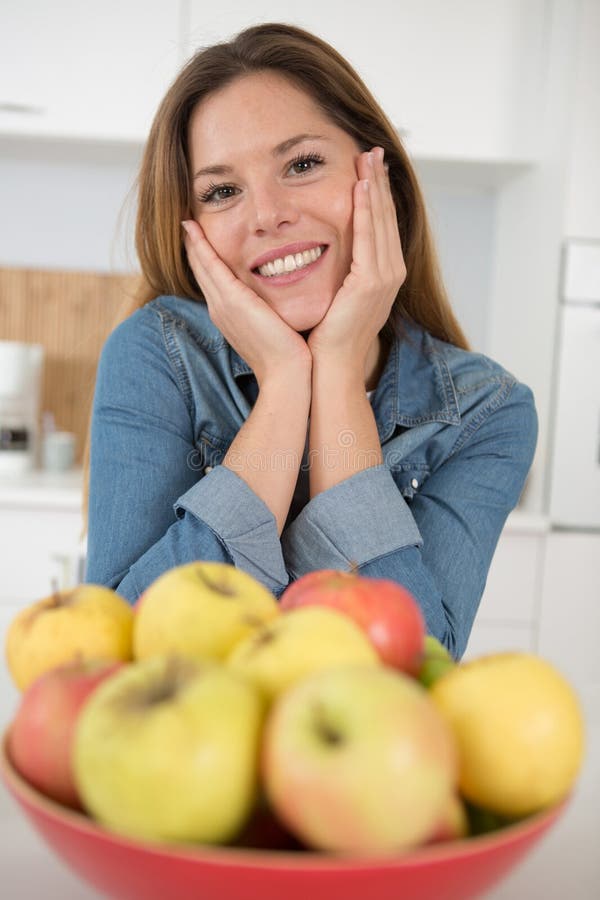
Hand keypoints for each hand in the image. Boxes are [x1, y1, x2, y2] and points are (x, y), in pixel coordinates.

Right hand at [181, 220, 311, 386]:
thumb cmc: (288, 355)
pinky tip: (192, 227)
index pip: (214, 281)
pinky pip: (209, 265)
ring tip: (186, 221)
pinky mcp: (231, 300)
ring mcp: (222, 304)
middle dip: (194, 248)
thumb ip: (271, 312)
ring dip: (193, 242)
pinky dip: (199, 245)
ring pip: (201, 265)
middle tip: (188, 224)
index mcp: (230, 315)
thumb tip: (279, 304)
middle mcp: (220, 309)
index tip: (203, 241)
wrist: (287, 373)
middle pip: (201, 271)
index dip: (206, 261)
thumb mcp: (275, 328)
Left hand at [307, 147, 405, 368]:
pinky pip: (369, 238)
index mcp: (382, 275)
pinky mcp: (371, 284)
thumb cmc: (326, 337)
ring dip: (375, 187)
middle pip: (386, 217)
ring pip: (381, 222)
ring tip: (368, 158)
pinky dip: (366, 211)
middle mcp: (391, 274)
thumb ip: (339, 272)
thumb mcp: (337, 297)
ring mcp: (385, 279)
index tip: (367, 168)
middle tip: (372, 150)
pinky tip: (360, 188)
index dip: (376, 195)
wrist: (329, 367)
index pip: (381, 225)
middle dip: (379, 182)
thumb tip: (325, 253)